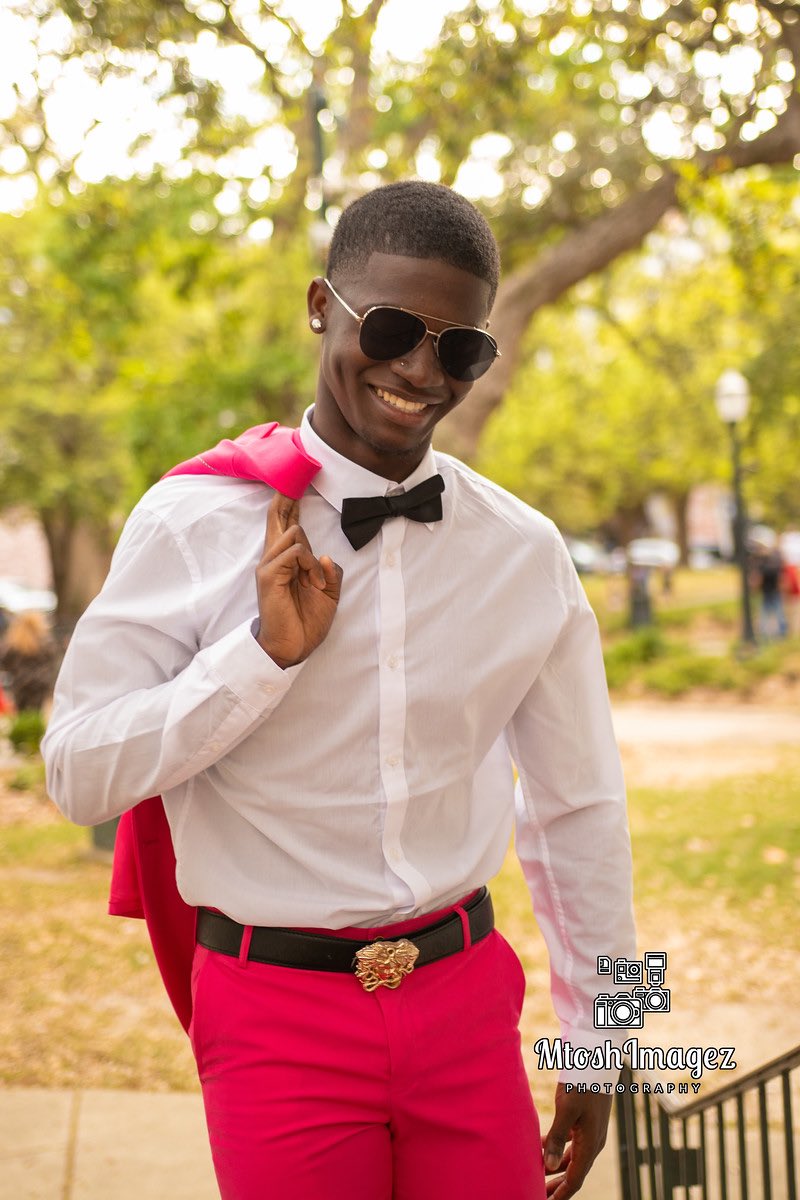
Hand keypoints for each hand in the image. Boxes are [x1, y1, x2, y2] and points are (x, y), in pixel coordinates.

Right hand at [255, 492, 342, 667]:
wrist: (293, 648)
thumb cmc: (306, 622)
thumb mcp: (329, 594)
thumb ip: (329, 572)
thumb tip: (325, 555)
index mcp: (287, 562)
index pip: (286, 526)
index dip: (289, 506)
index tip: (293, 486)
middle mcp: (274, 559)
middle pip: (277, 519)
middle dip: (285, 499)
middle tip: (291, 480)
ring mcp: (269, 566)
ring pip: (294, 533)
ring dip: (312, 558)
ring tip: (315, 583)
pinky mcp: (268, 575)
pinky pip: (294, 552)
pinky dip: (309, 565)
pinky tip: (313, 584)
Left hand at [542, 1085, 611, 1197]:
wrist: (598, 1059)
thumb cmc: (582, 1082)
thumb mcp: (567, 1108)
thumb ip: (557, 1137)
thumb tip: (549, 1166)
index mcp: (590, 1144)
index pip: (575, 1179)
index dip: (561, 1194)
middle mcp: (592, 1142)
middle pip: (573, 1173)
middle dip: (556, 1186)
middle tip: (538, 1195)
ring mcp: (589, 1132)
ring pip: (571, 1159)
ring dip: (555, 1169)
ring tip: (538, 1177)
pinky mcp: (584, 1121)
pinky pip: (570, 1144)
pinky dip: (556, 1150)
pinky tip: (541, 1146)